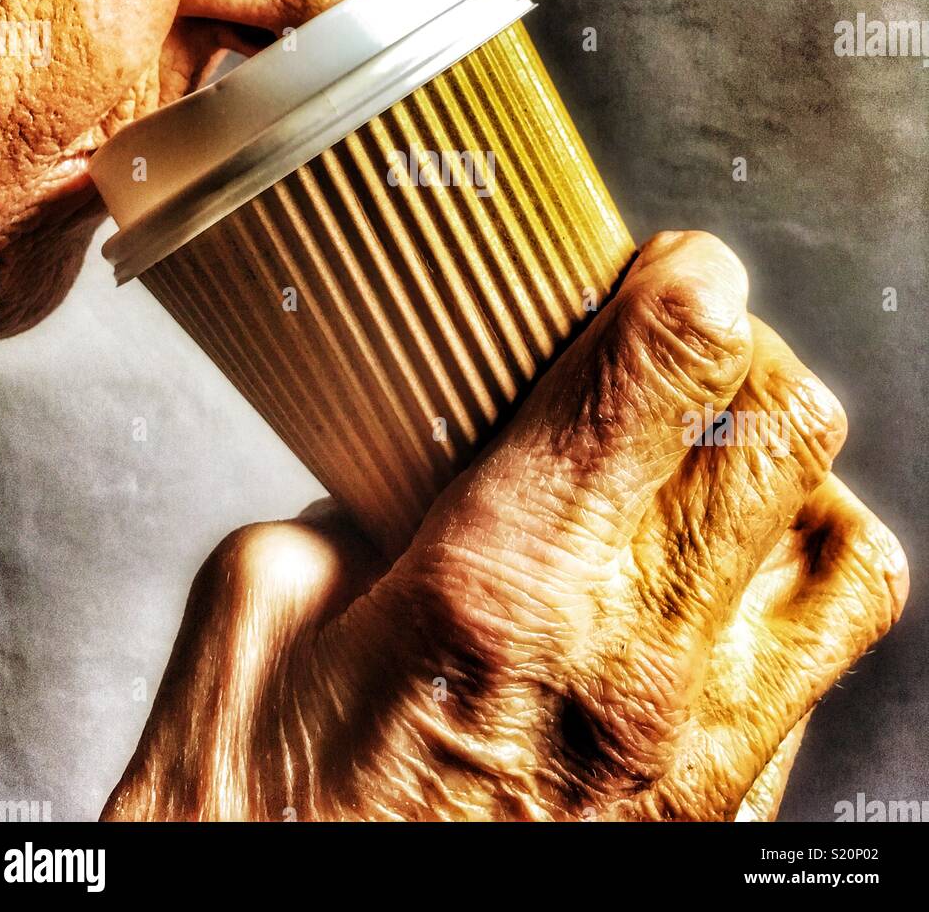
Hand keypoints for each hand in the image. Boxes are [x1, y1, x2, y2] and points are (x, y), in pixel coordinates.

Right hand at [103, 232, 906, 820]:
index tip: (667, 264)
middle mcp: (634, 665)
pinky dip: (786, 589)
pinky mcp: (725, 813)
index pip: (666, 371)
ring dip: (784, 477)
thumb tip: (402, 475)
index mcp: (504, 587)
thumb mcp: (250, 621)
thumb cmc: (262, 830)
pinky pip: (817, 662)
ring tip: (706, 469)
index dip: (683, 282)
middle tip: (672, 349)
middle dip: (736, 353)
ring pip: (842, 543)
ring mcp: (702, 752)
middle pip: (784, 430)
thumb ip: (342, 513)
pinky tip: (704, 591)